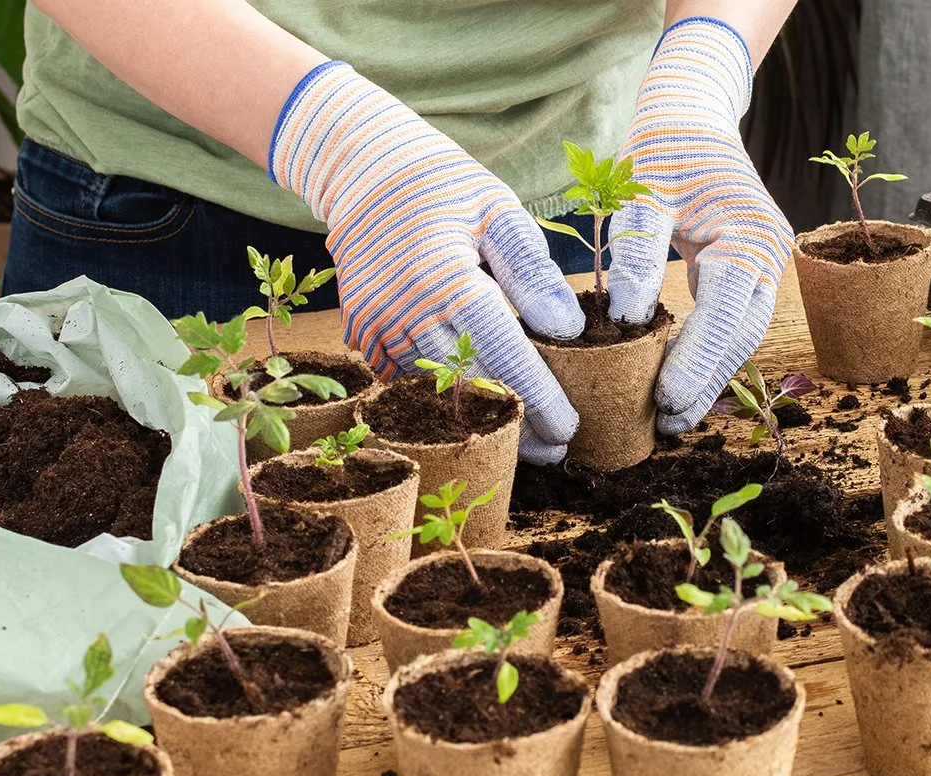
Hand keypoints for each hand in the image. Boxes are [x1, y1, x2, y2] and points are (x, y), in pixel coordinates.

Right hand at [270, 62, 582, 463]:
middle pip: (469, 385)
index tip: (568, 428)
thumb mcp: (497, 210)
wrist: (362, 170)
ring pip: (435, 392)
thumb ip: (533, 272)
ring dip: (481, 418)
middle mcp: (403, 310)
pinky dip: (444, 397)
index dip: (537, 396)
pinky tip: (479, 410)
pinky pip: (407, 379)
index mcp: (443, 277)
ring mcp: (376, 326)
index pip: (502, 353)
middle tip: (555, 449)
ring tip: (524, 440)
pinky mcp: (363, 332)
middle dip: (514, 423)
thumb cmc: (444, 185)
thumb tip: (568, 330)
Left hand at [606, 17, 792, 433]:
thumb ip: (636, 247)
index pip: (727, 311)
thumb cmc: (663, 144)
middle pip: (743, 333)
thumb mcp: (641, 185)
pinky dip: (708, 353)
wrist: (692, 112)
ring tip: (671, 418)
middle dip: (706, 381)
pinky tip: (680, 384)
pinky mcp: (749, 270)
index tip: (665, 399)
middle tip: (666, 423)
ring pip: (742, 334)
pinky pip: (733, 321)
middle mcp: (769, 253)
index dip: (698, 360)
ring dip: (709, 376)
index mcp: (750, 233)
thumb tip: (628, 318)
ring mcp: (766, 263)